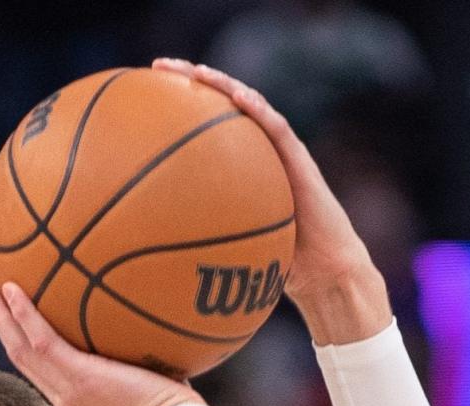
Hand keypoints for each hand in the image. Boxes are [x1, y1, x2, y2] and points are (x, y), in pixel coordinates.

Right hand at [0, 276, 201, 405]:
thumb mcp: (152, 390)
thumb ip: (140, 366)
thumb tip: (155, 333)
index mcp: (76, 405)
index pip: (41, 372)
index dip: (24, 344)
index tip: (16, 320)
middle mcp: (64, 401)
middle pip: (20, 358)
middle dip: (2, 323)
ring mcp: (68, 391)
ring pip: (20, 348)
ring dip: (1, 314)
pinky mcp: (79, 377)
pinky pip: (42, 340)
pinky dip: (24, 314)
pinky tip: (14, 288)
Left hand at [152, 58, 393, 343]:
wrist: (325, 273)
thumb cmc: (279, 269)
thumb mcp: (228, 253)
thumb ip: (198, 242)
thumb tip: (147, 261)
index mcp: (239, 169)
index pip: (205, 128)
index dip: (176, 109)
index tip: (144, 96)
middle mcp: (258, 154)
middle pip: (222, 107)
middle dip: (190, 81)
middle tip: (158, 68)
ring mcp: (281, 153)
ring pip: (250, 105)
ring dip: (223, 84)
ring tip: (193, 70)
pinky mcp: (300, 160)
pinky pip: (278, 129)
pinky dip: (258, 110)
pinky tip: (238, 97)